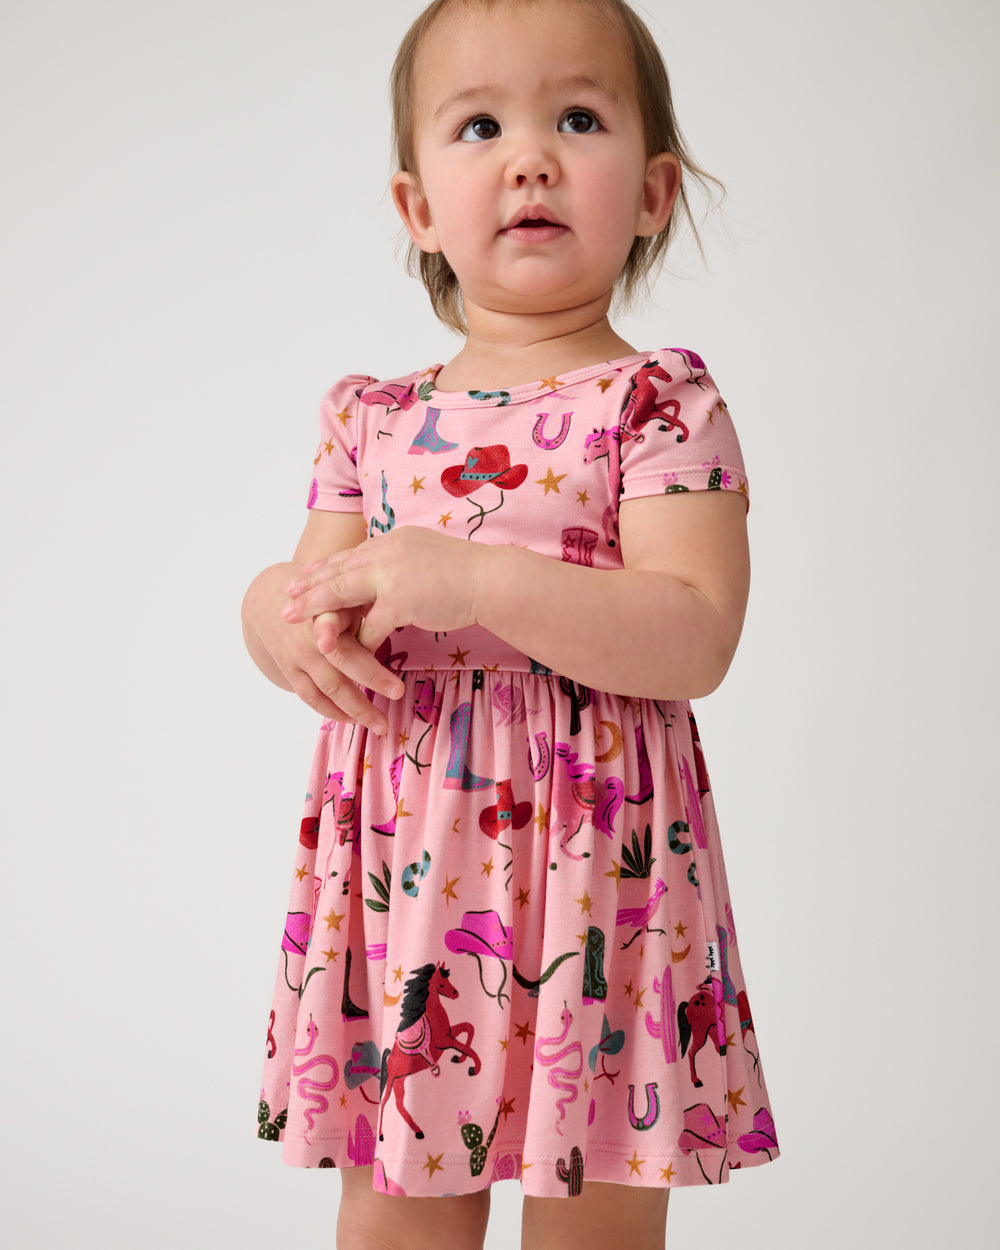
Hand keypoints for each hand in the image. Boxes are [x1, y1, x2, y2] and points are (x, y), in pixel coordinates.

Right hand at [243, 562, 402, 732]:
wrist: (271, 604)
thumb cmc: (322, 598)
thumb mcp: (344, 594)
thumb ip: (368, 607)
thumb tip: (408, 614)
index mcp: (326, 616)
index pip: (350, 648)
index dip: (371, 671)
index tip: (398, 690)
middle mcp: (309, 640)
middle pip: (339, 673)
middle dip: (368, 691)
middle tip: (398, 701)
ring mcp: (297, 658)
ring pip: (327, 691)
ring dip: (355, 710)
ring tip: (380, 725)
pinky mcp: (289, 672)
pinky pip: (311, 697)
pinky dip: (331, 710)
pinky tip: (352, 719)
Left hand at [283, 526, 485, 657]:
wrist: (492, 579)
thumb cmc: (468, 574)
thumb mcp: (428, 557)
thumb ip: (404, 563)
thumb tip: (392, 575)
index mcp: (392, 541)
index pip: (351, 555)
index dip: (325, 566)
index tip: (304, 572)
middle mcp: (386, 552)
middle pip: (337, 570)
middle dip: (309, 585)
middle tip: (286, 596)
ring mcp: (391, 575)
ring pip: (342, 593)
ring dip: (317, 610)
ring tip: (296, 622)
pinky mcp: (400, 600)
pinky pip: (369, 626)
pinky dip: (356, 641)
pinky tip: (343, 653)